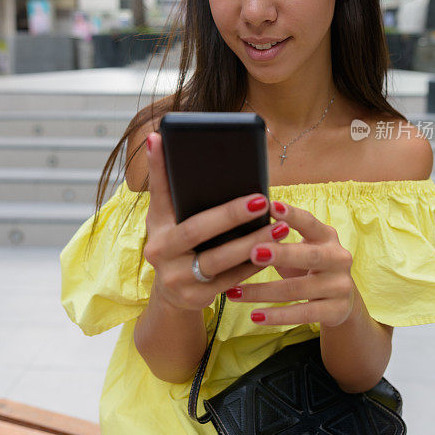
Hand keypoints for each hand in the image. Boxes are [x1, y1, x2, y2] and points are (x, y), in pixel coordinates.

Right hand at [143, 133, 291, 311]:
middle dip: (231, 216)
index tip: (175, 146)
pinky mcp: (196, 298)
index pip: (163, 195)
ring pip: (220, 260)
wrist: (171, 295)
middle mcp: (160, 254)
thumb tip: (157, 136)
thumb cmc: (175, 242)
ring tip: (279, 227)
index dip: (163, 171)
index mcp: (156, 227)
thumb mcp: (165, 215)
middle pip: (198, 232)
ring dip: (252, 243)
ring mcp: (177, 279)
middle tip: (263, 201)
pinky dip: (253, 265)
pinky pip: (231, 280)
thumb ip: (164, 181)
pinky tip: (274, 251)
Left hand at [226, 200, 354, 328]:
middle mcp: (338, 258)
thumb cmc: (309, 267)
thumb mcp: (302, 248)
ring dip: (263, 291)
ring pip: (298, 289)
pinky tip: (255, 316)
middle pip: (309, 256)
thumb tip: (243, 224)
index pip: (309, 222)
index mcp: (327, 237)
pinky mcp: (337, 310)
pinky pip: (303, 314)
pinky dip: (277, 316)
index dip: (292, 215)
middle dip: (280, 254)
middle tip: (253, 252)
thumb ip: (279, 237)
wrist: (341, 301)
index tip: (270, 206)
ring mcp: (340, 286)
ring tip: (234, 292)